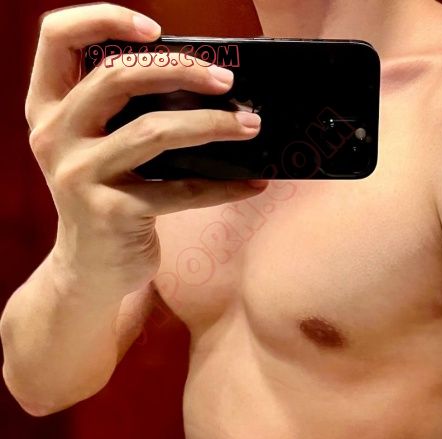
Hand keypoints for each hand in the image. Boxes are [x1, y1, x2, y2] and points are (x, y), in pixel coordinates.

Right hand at [26, 3, 266, 295]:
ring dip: (212, 125)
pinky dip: (224, 186)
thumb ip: (123, 115)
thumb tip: (202, 86)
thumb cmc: (107, 200)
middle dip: (181, 71)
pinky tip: (252, 183)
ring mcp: (81, 176)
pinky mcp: (114, 213)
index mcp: (49, 109)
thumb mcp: (97, 151)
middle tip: (227, 81)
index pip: (56, 36)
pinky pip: (182, 190)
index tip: (156, 29)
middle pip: (117, 77)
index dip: (103, 18)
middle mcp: (55, 136)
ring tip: (251, 125)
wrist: (90, 270)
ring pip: (155, 131)